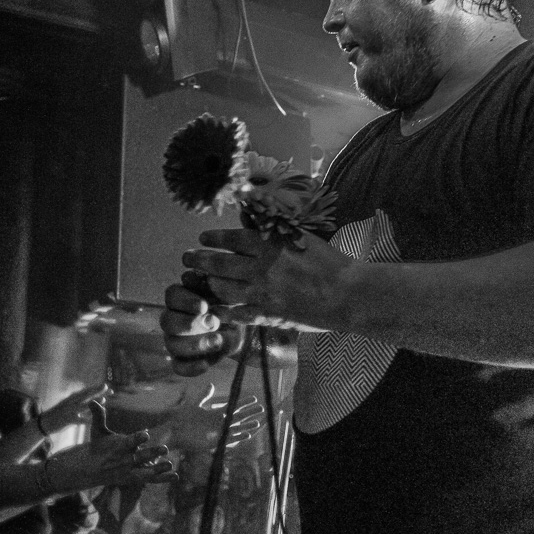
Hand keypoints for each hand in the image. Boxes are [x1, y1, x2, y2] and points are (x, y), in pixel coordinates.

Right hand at [39, 382, 109, 433]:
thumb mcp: (69, 406)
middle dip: (97, 391)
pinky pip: (80, 420)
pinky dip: (87, 419)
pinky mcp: (68, 420)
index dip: (96, 389)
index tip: (106, 386)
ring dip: (94, 403)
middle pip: (86, 395)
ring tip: (104, 400)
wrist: (44, 422)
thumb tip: (95, 401)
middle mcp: (71, 402)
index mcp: (72, 398)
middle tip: (108, 387)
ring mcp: (70, 410)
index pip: (86, 392)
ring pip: (84, 405)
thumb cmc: (59, 414)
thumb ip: (81, 403)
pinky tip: (94, 420)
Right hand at [39, 402, 176, 492]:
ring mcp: (130, 471)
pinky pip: (150, 479)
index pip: (129, 442)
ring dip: (158, 469)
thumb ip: (98, 415)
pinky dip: (162, 478)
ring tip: (170, 465)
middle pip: (140, 457)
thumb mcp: (97, 430)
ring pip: (146, 471)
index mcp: (118, 446)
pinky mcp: (134, 478)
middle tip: (164, 448)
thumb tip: (93, 400)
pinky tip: (175, 476)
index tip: (146, 433)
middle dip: (152, 453)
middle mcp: (125, 460)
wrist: (90, 469)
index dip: (137, 438)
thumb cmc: (98, 446)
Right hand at [160, 274, 245, 377]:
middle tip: (214, 322)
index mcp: (181, 298)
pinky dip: (191, 367)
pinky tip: (206, 363)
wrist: (240, 327)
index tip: (204, 306)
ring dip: (194, 344)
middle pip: (167, 321)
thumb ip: (210, 285)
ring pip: (171, 344)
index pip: (171, 295)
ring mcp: (175, 340)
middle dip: (190, 324)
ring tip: (218, 340)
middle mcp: (173, 318)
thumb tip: (190, 277)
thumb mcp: (225, 292)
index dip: (185, 301)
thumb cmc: (229, 305)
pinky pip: (178, 367)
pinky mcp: (183, 359)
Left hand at [161, 383, 261, 451]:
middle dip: (250, 412)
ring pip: (237, 428)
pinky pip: (229, 439)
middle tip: (262, 408)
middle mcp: (219, 422)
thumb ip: (204, 396)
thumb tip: (211, 385)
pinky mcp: (215, 441)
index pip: (233, 406)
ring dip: (247, 425)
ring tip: (258, 422)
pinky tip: (247, 434)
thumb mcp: (194, 404)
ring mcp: (218, 432)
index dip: (244, 402)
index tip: (254, 398)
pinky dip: (238, 436)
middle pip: (238, 416)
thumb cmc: (182, 419)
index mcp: (216, 413)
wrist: (173, 433)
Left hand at [183, 228, 348, 330]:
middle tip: (188, 258)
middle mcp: (260, 268)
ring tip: (201, 281)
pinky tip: (217, 309)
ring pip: (222, 289)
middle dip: (199, 260)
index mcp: (269, 245)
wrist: (346, 294)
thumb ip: (273, 230)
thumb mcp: (301, 237)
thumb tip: (251, 219)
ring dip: (208, 284)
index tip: (203, 238)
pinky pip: (237, 314)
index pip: (231, 239)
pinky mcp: (267, 315)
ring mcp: (261, 293)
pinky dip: (224, 311)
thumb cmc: (328, 262)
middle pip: (219, 264)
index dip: (213, 239)